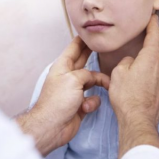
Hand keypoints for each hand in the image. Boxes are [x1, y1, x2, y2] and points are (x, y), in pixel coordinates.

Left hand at [17, 37, 109, 155]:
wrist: (52, 127)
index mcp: (63, 66)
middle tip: (104, 45)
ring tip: (106, 85)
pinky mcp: (80, 104)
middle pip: (84, 61)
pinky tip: (86, 107)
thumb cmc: (58, 101)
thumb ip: (87, 73)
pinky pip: (93, 98)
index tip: (91, 32)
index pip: (74, 47)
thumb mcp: (74, 79)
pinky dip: (92, 102)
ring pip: (93, 81)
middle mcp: (69, 76)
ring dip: (99, 83)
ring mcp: (74, 90)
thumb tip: (94, 78)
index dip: (83, 39)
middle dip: (94, 55)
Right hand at [108, 14, 158, 158]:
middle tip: (149, 31)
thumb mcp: (119, 72)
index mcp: (151, 58)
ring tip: (141, 57)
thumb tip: (131, 62)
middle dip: (153, 39)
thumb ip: (126, 61)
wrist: (138, 120)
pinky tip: (141, 78)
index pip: (153, 35)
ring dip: (150, 58)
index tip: (152, 17)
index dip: (152, 24)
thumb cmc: (127, 96)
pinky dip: (150, 72)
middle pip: (158, 48)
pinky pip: (157, 76)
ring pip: (157, 63)